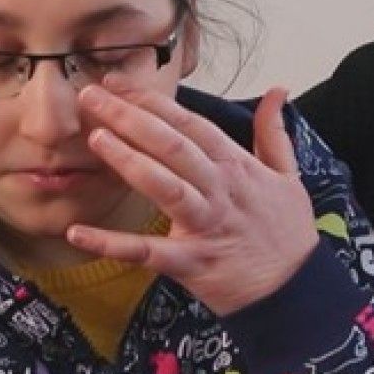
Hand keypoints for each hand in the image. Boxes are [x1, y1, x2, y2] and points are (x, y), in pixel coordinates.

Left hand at [67, 78, 318, 316]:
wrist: (295, 290)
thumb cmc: (287, 232)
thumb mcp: (288, 175)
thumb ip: (273, 132)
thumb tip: (278, 90)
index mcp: (238, 166)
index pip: (191, 124)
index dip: (153, 101)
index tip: (119, 84)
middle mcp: (219, 189)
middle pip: (172, 145)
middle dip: (130, 117)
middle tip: (91, 96)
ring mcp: (205, 225)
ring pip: (164, 186)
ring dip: (129, 161)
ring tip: (96, 138)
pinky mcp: (191, 262)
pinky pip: (147, 252)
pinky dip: (112, 244)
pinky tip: (78, 232)